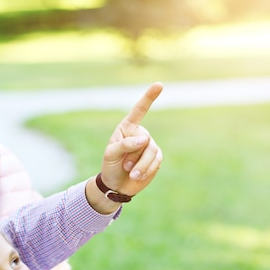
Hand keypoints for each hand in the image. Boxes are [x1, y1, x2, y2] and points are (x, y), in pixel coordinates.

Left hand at [86, 82, 163, 213]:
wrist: (117, 184)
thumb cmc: (110, 166)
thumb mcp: (111, 154)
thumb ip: (125, 145)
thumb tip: (144, 139)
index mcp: (127, 128)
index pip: (139, 110)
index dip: (149, 97)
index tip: (159, 85)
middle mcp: (141, 134)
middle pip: (145, 140)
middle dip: (134, 155)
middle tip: (124, 164)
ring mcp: (150, 146)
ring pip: (152, 152)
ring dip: (140, 165)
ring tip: (131, 172)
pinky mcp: (156, 158)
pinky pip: (156, 162)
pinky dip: (146, 170)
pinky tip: (137, 175)